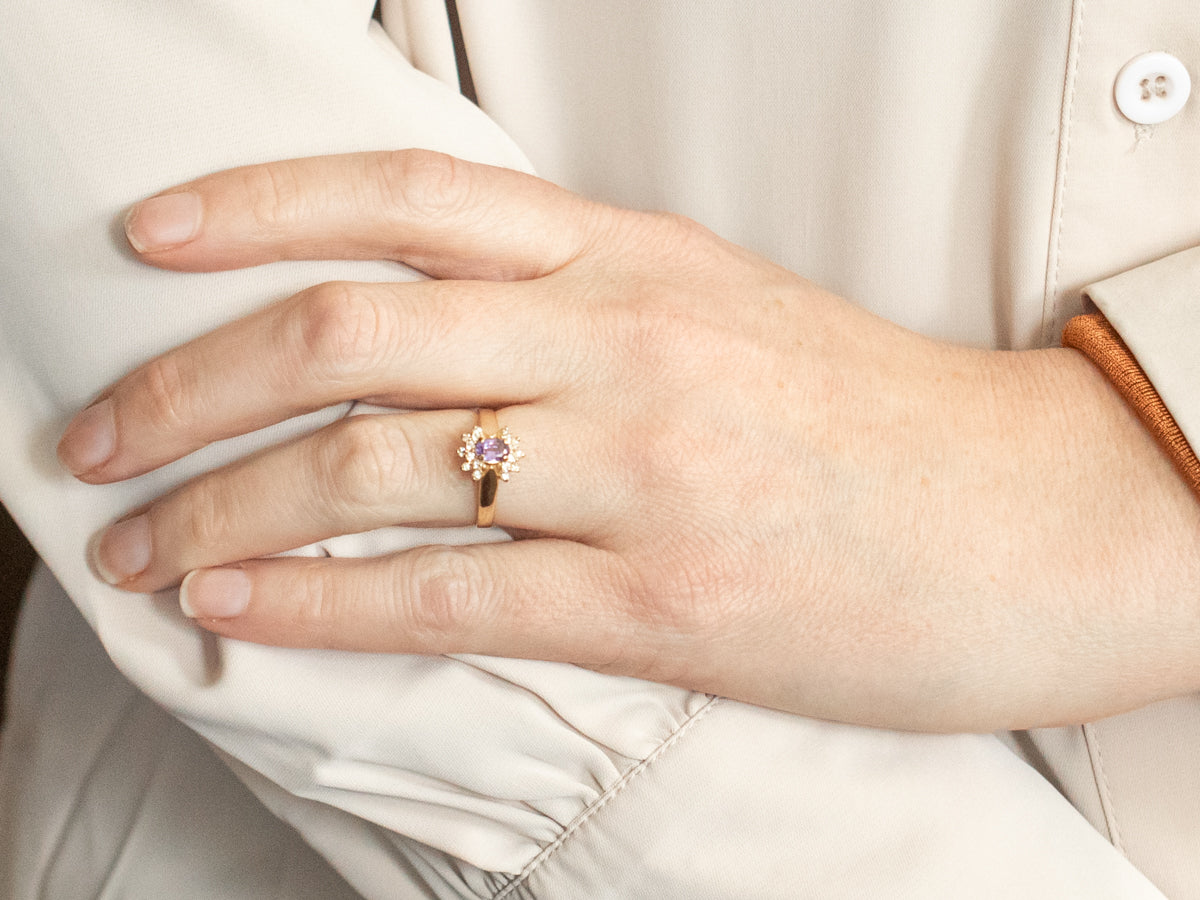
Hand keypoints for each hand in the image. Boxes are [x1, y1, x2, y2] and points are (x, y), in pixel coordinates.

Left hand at [59, 151, 1199, 730]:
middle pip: (349, 334)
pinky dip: (317, 604)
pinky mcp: (663, 601)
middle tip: (93, 435)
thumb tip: (442, 330)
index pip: (410, 198)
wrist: (1035, 518)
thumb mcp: (727, 311)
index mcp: (638, 260)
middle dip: (189, 383)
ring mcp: (641, 471)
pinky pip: (445, 595)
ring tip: (134, 543)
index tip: (148, 238)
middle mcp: (624, 343)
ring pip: (373, 466)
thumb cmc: (878, 419)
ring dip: (223, 505)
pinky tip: (236, 609)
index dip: (259, 205)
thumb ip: (588, 303)